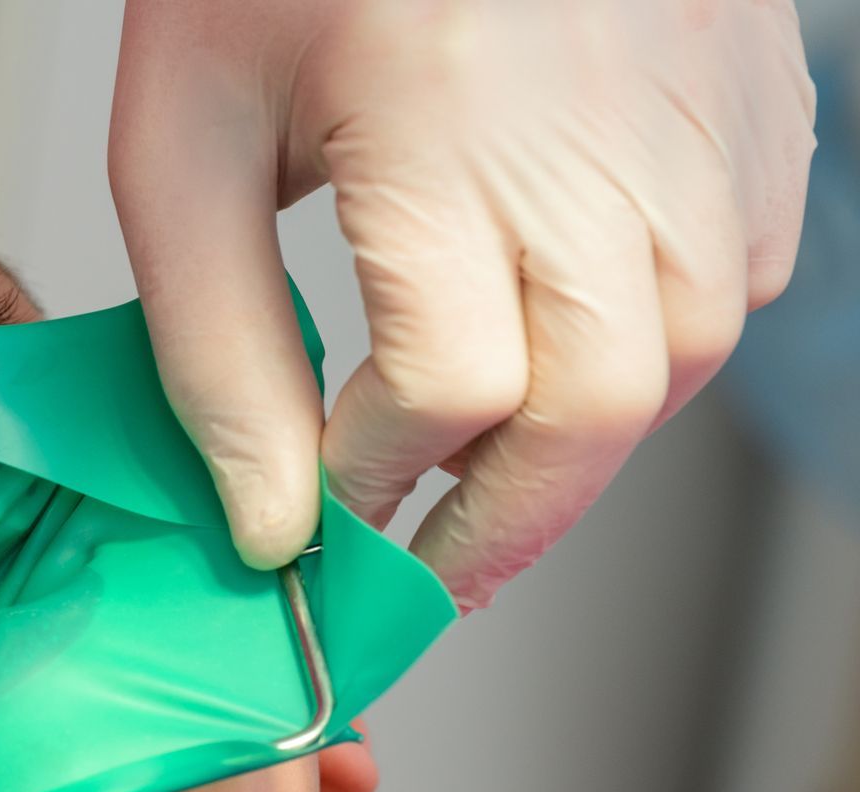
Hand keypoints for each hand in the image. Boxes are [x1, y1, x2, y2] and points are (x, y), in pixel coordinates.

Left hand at [110, 0, 814, 608]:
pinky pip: (746, 267)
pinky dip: (664, 344)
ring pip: (690, 351)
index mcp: (445, 114)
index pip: (447, 386)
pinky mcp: (746, 84)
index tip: (321, 523)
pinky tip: (578, 346)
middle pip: (596, 403)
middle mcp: (599, 115)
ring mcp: (695, 98)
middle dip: (502, 522)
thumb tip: (270, 520)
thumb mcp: (182, 145)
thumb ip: (217, 347)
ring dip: (585, 444)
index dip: (377, 485)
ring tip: (487, 473)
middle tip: (426, 570)